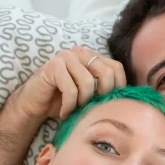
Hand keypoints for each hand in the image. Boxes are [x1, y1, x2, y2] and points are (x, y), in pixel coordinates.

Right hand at [11, 47, 126, 120]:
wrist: (34, 104)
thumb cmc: (63, 100)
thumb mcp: (89, 94)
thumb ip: (104, 88)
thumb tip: (129, 99)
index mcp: (92, 56)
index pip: (116, 68)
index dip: (117, 88)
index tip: (108, 104)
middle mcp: (80, 52)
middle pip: (106, 73)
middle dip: (101, 96)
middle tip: (90, 108)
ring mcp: (65, 56)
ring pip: (88, 83)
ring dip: (82, 103)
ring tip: (75, 110)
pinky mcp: (53, 66)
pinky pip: (70, 89)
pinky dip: (69, 106)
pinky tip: (64, 112)